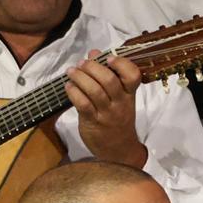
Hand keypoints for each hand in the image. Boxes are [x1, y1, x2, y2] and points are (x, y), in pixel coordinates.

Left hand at [67, 50, 148, 167]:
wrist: (119, 150)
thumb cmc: (117, 119)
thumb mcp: (118, 98)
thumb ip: (107, 74)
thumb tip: (94, 52)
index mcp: (129, 94)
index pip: (133, 76)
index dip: (121, 64)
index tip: (108, 58)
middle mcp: (120, 103)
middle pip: (109, 80)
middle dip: (92, 67)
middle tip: (81, 64)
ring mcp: (107, 113)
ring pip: (94, 91)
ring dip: (80, 78)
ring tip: (71, 72)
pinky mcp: (93, 122)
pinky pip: (83, 104)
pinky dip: (74, 92)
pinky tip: (69, 87)